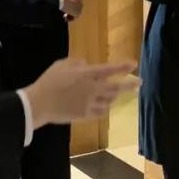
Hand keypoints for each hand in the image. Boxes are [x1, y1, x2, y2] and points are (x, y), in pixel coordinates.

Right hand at [24, 59, 138, 125]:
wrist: (40, 103)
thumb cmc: (49, 81)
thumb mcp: (62, 64)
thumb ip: (78, 63)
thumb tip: (87, 66)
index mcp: (87, 74)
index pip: (110, 69)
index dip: (123, 66)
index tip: (134, 64)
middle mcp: (92, 89)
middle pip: (116, 88)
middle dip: (129, 85)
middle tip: (139, 83)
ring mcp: (90, 104)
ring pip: (109, 101)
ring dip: (114, 96)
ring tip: (116, 93)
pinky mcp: (85, 115)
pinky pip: (101, 112)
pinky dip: (105, 108)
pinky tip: (105, 106)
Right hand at [57, 0, 84, 18]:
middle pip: (78, 1)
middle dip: (73, 4)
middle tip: (66, 6)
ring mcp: (80, 4)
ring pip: (77, 9)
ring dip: (72, 10)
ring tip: (64, 13)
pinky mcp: (77, 12)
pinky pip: (75, 16)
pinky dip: (71, 17)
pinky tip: (65, 17)